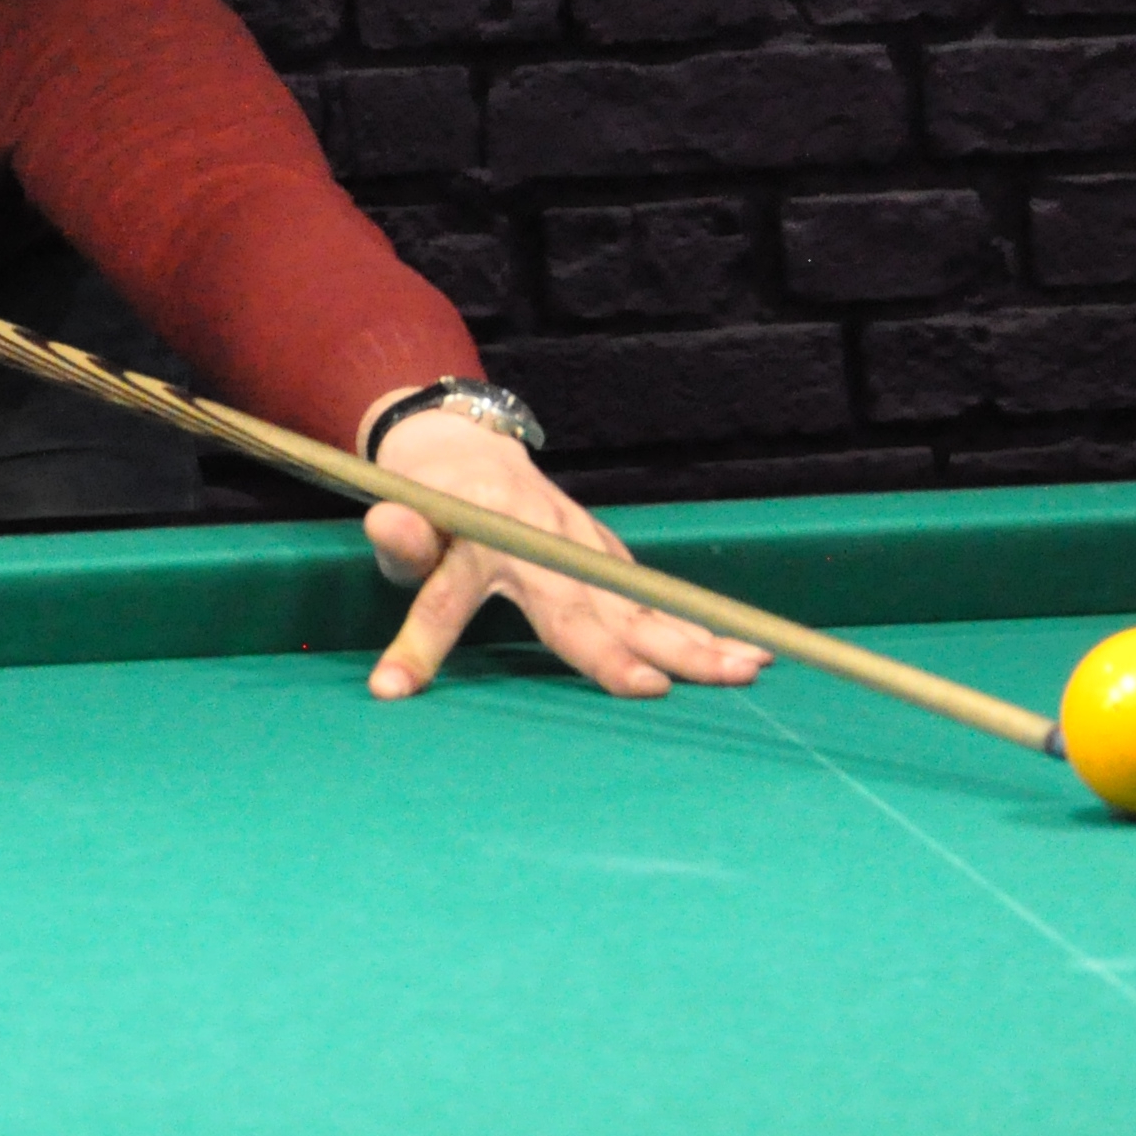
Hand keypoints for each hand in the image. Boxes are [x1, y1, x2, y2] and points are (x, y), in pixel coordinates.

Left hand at [350, 406, 770, 703]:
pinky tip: (745, 656)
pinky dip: (697, 629)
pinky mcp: (604, 556)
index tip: (466, 688)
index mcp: (479, 540)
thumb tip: (387, 528)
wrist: (465, 447)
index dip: (434, 644)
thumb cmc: (426, 501)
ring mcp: (580, 548)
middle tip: (670, 686)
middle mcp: (540, 544)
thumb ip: (400, 538)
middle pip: (586, 610)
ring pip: (637, 604)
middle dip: (632, 651)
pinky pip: (649, 601)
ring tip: (747, 667)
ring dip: (694, 638)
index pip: (451, 599)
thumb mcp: (399, 517)